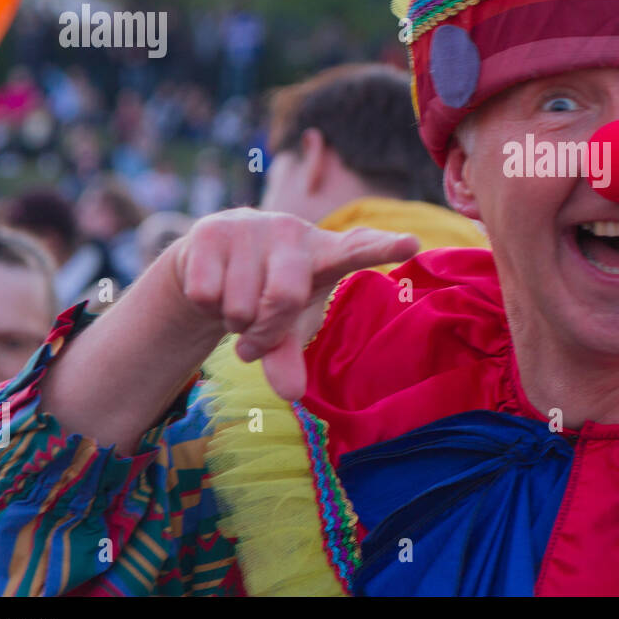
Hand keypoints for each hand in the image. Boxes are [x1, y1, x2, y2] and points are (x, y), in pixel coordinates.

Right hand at [169, 209, 418, 400]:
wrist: (207, 263)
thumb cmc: (264, 294)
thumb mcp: (284, 328)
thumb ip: (288, 358)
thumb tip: (290, 393)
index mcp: (325, 253)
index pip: (360, 248)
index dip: (384, 246)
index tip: (411, 243)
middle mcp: (293, 231)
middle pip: (286, 298)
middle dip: (265, 332)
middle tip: (254, 339)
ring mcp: (253, 225)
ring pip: (241, 304)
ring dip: (233, 320)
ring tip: (237, 302)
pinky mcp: (211, 228)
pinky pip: (207, 295)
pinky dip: (207, 308)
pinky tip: (213, 288)